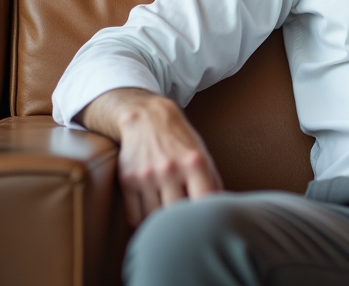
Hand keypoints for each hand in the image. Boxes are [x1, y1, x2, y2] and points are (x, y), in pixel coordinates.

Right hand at [79, 89, 223, 226]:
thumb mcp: (202, 155)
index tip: (207, 226)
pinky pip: (135, 217)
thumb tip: (221, 212)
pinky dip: (144, 222)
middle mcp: (170, 169)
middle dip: (183, 224)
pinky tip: (152, 215)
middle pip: (178, 215)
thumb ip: (213, 183)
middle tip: (185, 228)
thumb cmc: (180, 142)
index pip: (204, 203)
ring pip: (155, 219)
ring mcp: (146, 176)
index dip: (206, 219)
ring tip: (168, 220)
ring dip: (162, 224)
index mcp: (194, 163)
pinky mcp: (127, 181)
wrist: (147, 119)